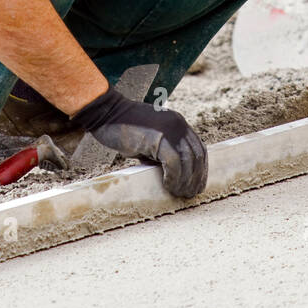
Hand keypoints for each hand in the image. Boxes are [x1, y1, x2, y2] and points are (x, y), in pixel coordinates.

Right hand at [71, 87, 207, 198]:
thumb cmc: (124, 128)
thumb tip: (172, 175)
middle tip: (189, 194)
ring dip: (185, 181)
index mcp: (178, 122)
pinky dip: (173, 178)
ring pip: (187, 161)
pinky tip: (167, 186)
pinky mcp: (159, 138)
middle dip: (195, 177)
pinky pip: (173, 163)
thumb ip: (163, 151)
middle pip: (196, 155)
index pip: (198, 148)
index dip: (200, 168)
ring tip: (179, 193)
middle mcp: (178, 124)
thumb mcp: (150, 139)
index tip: (196, 184)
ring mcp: (170, 130)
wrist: (107, 113)